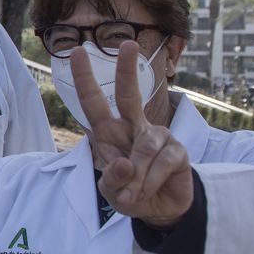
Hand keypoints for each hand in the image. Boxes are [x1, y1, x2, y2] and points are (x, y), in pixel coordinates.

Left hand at [76, 42, 193, 225]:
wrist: (161, 209)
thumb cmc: (130, 193)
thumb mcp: (112, 193)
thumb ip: (112, 181)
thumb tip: (124, 164)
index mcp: (109, 133)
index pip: (93, 103)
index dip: (84, 79)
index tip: (76, 52)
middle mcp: (133, 127)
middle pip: (129, 95)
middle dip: (126, 70)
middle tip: (128, 43)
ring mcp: (157, 136)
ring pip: (144, 149)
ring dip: (137, 178)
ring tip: (134, 194)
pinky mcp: (177, 150)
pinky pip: (162, 163)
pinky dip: (151, 181)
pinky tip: (151, 189)